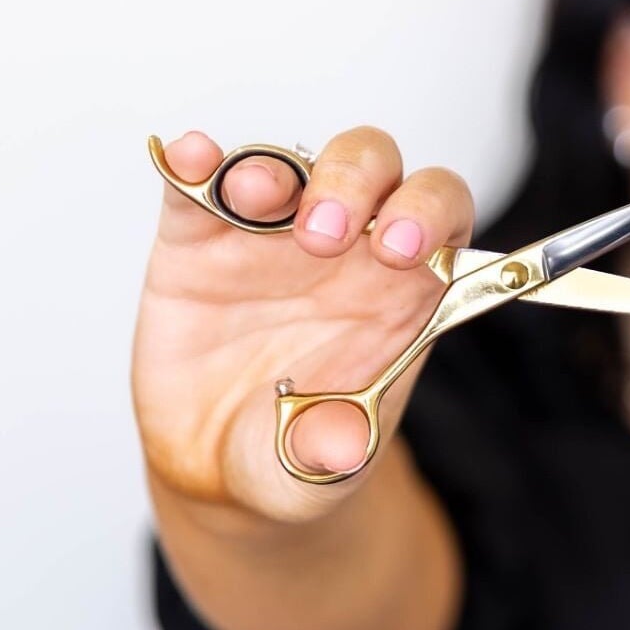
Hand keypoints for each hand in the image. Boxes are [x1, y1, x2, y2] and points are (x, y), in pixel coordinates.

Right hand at [131, 128, 473, 523]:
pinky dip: (194, 164)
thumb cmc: (295, 451)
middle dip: (356, 184)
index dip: (430, 215)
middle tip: (324, 235)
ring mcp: (272, 235)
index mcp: (402, 290)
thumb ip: (333, 454)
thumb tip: (338, 448)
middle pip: (375, 171)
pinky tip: (188, 159)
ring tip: (254, 198)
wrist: (218, 465)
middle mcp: (347, 247)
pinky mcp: (200, 238)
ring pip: (291, 164)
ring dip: (277, 170)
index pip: (441, 218)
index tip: (403, 249)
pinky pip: (200, 185)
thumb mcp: (321, 470)